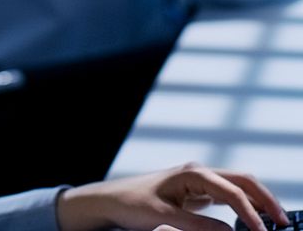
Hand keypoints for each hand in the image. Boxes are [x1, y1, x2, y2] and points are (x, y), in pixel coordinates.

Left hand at [56, 162, 288, 230]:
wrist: (112, 199)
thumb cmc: (133, 205)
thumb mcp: (165, 218)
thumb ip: (199, 227)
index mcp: (192, 173)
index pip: (232, 192)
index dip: (252, 214)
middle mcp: (198, 172)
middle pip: (242, 180)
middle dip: (265, 199)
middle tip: (284, 224)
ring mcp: (198, 180)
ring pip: (238, 185)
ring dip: (258, 201)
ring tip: (276, 224)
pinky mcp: (196, 190)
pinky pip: (228, 195)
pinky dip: (245, 206)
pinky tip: (253, 222)